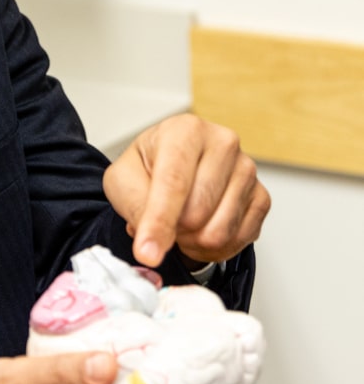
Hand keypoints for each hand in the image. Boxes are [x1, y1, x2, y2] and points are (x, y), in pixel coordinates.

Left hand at [103, 113, 270, 267]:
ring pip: (219, 232)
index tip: (147, 252)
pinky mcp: (262, 196)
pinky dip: (214, 248)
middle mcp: (222, 144)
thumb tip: (151, 247)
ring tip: (180, 225)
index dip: (159, 221)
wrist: (171, 165)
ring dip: (192, 242)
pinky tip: (200, 230)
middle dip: (174, 231)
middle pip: (198, 212)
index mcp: (185, 131)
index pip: (174, 182)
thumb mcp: (122, 180)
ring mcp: (247, 170)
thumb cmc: (148, 168)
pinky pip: (240, 240)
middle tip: (161, 223)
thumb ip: (134, 207)